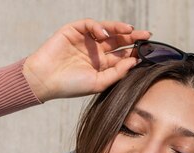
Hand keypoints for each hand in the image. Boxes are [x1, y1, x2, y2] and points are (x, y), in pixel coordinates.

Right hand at [23, 19, 150, 101]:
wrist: (45, 80)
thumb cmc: (71, 86)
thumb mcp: (99, 82)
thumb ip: (117, 72)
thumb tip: (135, 61)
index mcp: (103, 65)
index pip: (123, 55)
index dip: (135, 52)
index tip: (147, 51)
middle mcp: (96, 51)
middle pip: (119, 41)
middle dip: (132, 37)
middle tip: (146, 35)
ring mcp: (86, 40)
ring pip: (107, 30)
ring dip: (119, 29)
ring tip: (130, 30)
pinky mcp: (74, 31)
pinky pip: (90, 25)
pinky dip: (99, 27)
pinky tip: (104, 34)